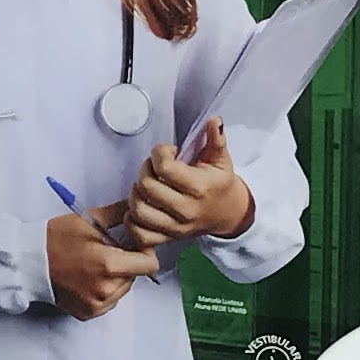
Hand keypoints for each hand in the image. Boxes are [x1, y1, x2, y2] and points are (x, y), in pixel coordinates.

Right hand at [46, 211, 160, 319]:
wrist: (28, 261)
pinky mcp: (89, 313)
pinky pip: (109, 301)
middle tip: (104, 252)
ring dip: (115, 278)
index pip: (150, 263)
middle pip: (136, 276)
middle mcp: (106, 289)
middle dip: (127, 264)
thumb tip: (139, 206)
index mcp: (109, 265)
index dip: (144, 251)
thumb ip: (119, 213)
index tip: (131, 245)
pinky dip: (103, 290)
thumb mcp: (88, 220)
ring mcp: (97, 304)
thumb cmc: (55, 238)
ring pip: (123, 289)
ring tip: (92, 266)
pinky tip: (86, 279)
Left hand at [121, 120, 254, 248]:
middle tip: (154, 167)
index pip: (165, 168)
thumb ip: (216, 139)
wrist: (228, 214)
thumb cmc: (219, 184)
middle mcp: (186, 210)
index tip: (167, 152)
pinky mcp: (167, 238)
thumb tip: (214, 121)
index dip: (159, 153)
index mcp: (200, 187)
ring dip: (135, 193)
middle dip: (145, 169)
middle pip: (147, 187)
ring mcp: (176, 227)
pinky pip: (139, 234)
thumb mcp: (221, 159)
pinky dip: (131, 220)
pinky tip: (140, 206)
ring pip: (139, 210)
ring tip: (145, 186)